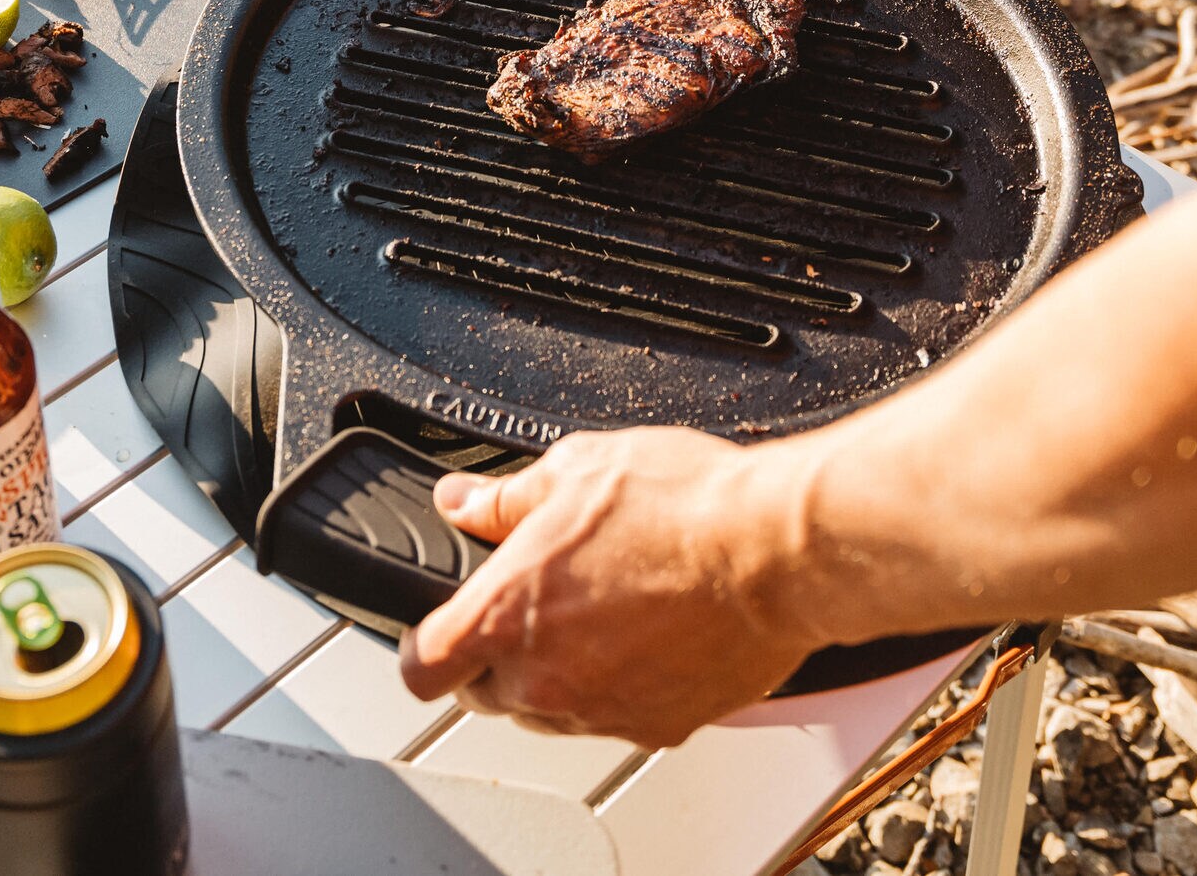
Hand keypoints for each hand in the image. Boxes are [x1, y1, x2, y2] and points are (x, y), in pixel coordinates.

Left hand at [396, 428, 819, 746]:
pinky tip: (646, 637)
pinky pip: (616, 717)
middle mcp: (547, 677)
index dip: (422, 648)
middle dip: (496, 657)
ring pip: (550, 711)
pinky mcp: (660, 726)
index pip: (422, 667)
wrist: (775, 551)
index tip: (435, 633)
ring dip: (558, 674)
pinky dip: (620, 688)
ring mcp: (603, 709)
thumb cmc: (684, 506)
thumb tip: (462, 502)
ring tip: (600, 612)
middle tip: (534, 607)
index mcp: (507, 613)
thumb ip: (504, 499)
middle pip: (486, 695)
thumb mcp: (575, 470)